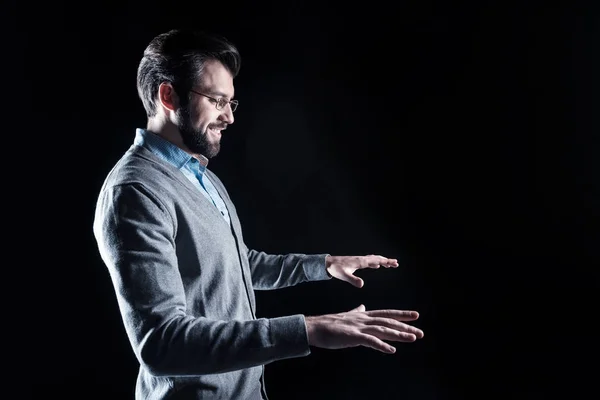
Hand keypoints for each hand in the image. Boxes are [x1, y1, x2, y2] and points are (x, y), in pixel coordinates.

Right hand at [304, 304, 422, 353]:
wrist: (314, 327)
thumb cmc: (329, 324)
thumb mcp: (347, 316)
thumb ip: (356, 311)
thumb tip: (363, 306)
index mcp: (363, 315)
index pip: (386, 314)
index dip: (401, 314)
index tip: (415, 315)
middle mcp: (363, 319)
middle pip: (388, 322)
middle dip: (405, 326)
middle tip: (421, 331)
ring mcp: (358, 327)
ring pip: (382, 330)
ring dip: (398, 334)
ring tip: (413, 338)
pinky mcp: (352, 336)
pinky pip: (370, 341)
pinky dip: (382, 345)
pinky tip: (391, 350)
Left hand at [326, 254, 398, 287]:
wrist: (327, 263)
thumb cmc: (335, 269)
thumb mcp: (344, 276)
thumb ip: (353, 280)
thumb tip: (362, 285)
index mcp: (360, 262)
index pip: (376, 261)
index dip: (385, 262)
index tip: (394, 263)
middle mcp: (361, 259)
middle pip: (377, 258)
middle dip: (387, 261)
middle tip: (396, 263)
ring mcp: (359, 260)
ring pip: (373, 259)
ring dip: (382, 261)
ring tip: (390, 264)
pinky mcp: (356, 262)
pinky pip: (369, 261)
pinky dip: (375, 262)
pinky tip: (376, 266)